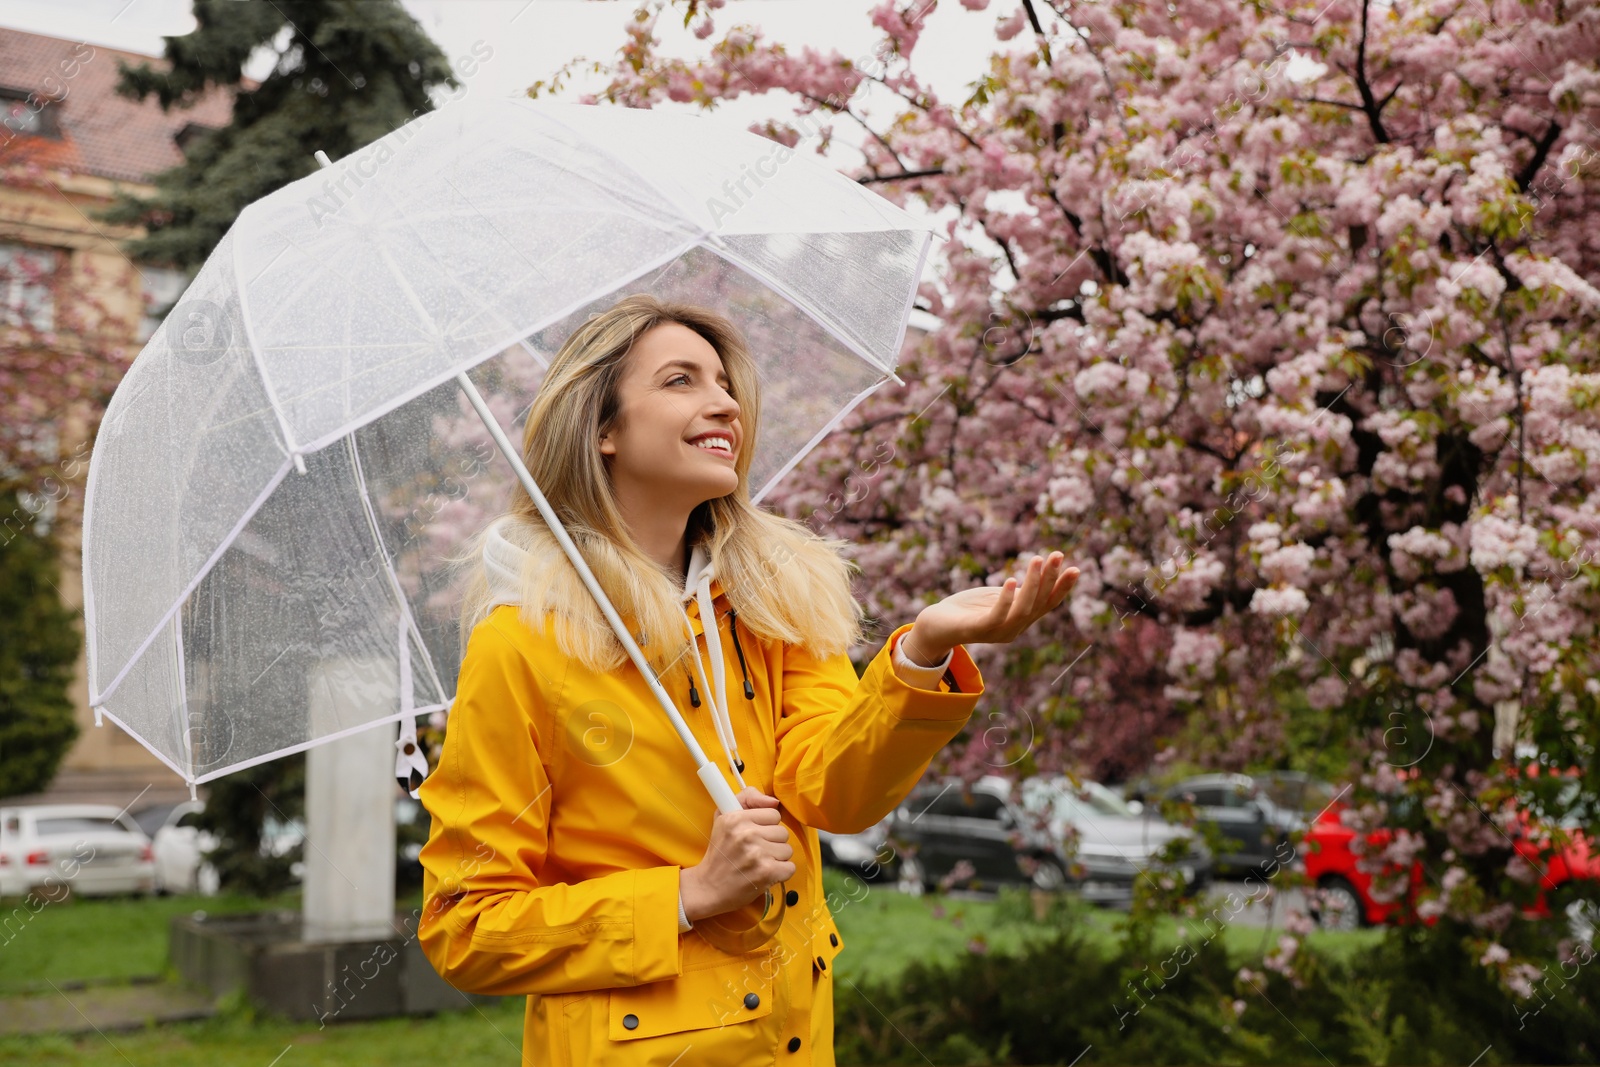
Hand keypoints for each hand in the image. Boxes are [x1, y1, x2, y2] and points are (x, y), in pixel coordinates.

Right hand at [679, 786, 795, 921]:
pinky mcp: (766, 872)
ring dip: (776, 858)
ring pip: (787, 849)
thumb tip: (774, 801)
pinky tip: (766, 874)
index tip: (755, 835)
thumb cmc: (719, 853)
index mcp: (735, 818)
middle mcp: (746, 834)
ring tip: (759, 863)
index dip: (766, 826)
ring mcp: (757, 853)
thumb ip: (748, 799)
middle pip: (783, 832)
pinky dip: (781, 873)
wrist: (709, 887)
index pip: (773, 813)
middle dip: (772, 843)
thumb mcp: (724, 817)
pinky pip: (790, 867)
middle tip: (756, 852)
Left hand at [901, 551, 1079, 665]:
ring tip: (1037, 559)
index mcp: (1020, 620)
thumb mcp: (996, 597)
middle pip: (1038, 604)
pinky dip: (1006, 599)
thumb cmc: (967, 609)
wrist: (935, 627)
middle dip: (1049, 578)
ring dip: (1032, 584)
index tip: (1076, 569)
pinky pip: (996, 616)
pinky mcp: (978, 630)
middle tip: (1057, 555)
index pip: (1047, 604)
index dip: (1062, 588)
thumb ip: (1017, 592)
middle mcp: (1014, 629)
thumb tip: (1038, 574)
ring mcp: (997, 632)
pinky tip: (1012, 580)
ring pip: (1023, 610)